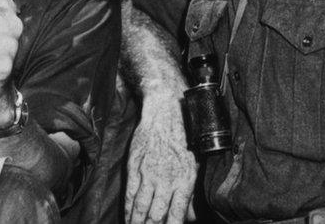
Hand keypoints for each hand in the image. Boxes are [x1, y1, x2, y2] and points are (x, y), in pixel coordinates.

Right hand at [125, 97, 196, 223]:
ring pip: (141, 208)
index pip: (176, 216)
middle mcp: (166, 180)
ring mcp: (148, 174)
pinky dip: (128, 209)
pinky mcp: (135, 167)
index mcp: (185, 181)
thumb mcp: (196, 165)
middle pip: (156, 216)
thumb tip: (190, 216)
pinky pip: (130, 193)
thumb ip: (191, 193)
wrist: (166, 111)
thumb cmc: (185, 137)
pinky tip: (128, 218)